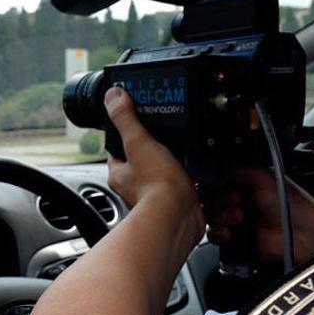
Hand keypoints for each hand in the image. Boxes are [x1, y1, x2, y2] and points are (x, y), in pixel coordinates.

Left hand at [104, 87, 203, 239]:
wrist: (178, 217)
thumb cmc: (155, 186)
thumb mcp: (138, 142)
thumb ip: (125, 118)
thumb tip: (112, 96)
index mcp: (120, 172)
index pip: (118, 148)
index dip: (127, 134)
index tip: (138, 123)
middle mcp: (136, 186)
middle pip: (145, 160)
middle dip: (159, 150)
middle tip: (171, 137)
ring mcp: (157, 196)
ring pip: (167, 174)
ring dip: (179, 165)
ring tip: (188, 154)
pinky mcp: (177, 203)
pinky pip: (186, 188)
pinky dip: (194, 180)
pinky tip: (201, 172)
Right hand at [204, 167, 313, 265]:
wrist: (302, 237)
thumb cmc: (291, 206)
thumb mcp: (263, 177)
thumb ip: (237, 167)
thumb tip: (213, 166)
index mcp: (245, 181)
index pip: (217, 177)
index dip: (215, 180)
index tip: (221, 183)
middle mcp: (239, 198)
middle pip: (209, 196)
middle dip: (220, 199)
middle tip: (237, 200)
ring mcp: (236, 219)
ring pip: (210, 215)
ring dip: (221, 216)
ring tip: (240, 217)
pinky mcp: (235, 239)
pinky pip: (214, 234)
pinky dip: (218, 233)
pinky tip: (231, 232)